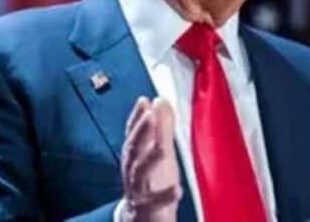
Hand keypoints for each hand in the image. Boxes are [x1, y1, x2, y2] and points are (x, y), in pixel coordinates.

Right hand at [120, 97, 181, 221]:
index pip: (132, 134)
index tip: (143, 101)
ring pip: (139, 173)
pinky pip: (153, 202)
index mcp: (135, 156)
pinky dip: (164, 196)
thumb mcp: (159, 152)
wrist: (144, 219)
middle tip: (150, 116)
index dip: (137, 117)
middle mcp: (132, 171)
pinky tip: (177, 189)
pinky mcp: (147, 209)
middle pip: (133, 150)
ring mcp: (138, 190)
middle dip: (140, 132)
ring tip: (163, 148)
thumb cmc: (153, 182)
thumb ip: (161, 128)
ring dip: (150, 159)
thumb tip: (160, 100)